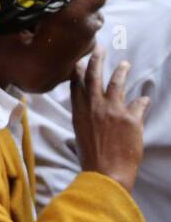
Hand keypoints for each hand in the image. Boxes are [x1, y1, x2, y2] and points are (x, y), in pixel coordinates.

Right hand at [70, 46, 149, 192]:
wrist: (106, 173)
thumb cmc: (92, 159)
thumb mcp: (82, 136)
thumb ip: (86, 120)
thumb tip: (92, 113)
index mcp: (79, 113)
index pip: (76, 86)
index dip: (77, 72)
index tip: (78, 61)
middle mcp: (93, 108)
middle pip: (93, 77)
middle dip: (95, 60)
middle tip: (98, 49)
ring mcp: (112, 111)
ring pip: (116, 83)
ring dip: (121, 71)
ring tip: (125, 64)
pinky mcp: (130, 118)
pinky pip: (138, 103)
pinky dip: (141, 101)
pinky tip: (144, 98)